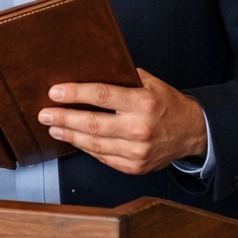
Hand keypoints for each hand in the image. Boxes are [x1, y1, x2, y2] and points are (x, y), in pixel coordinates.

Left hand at [40, 69, 207, 175]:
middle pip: (92, 124)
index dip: (75, 94)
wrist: (193, 132)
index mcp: (143, 103)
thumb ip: (125, 78)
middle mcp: (139, 129)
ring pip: (94, 144)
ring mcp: (137, 151)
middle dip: (64, 118)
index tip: (55, 92)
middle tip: (45, 114)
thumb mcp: (151, 83)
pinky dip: (87, 148)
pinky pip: (104, 157)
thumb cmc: (168, 104)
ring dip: (70, 135)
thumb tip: (92, 71)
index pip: (102, 96)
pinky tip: (76, 140)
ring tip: (54, 128)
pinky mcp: (135, 166)